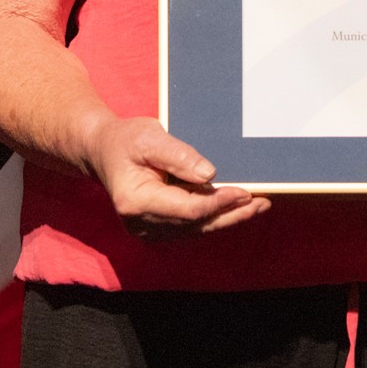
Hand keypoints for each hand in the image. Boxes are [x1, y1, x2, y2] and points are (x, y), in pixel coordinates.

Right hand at [87, 116, 270, 238]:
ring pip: (197, 228)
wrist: (104, 152)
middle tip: (262, 203)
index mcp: (135, 201)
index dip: (219, 203)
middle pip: (196, 224)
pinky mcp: (158, 228)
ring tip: (259, 205)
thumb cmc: (125, 140)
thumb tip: (210, 176)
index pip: (187, 209)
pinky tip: (236, 207)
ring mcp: (148, 230)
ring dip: (228, 218)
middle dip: (231, 214)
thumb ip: (179, 156)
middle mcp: (141, 223)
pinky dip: (215, 217)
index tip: (246, 192)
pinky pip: (192, 225)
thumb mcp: (150, 138)